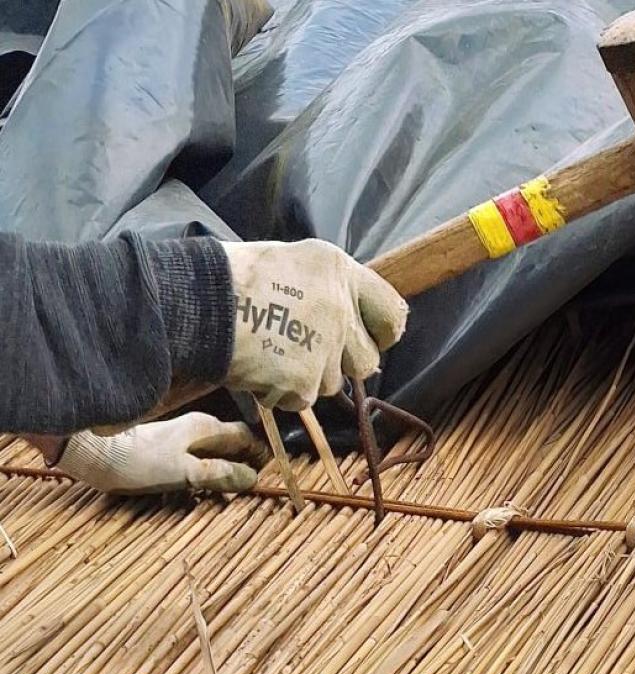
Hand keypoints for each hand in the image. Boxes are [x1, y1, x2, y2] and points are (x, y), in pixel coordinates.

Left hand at [56, 413, 268, 494]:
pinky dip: (206, 471)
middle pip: (233, 444)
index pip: (248, 438)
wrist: (92, 454)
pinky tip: (200, 487)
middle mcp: (198, 427)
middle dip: (245, 464)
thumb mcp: (184, 472)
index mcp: (208, 428)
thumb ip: (220, 474)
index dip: (261, 456)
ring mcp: (182, 435)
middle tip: (251, 488)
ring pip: (216, 452)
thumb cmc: (139, 462)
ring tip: (229, 492)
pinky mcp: (167, 446)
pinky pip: (198, 458)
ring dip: (225, 469)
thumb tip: (253, 478)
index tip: (268, 476)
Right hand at [221, 239, 407, 410]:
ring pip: (332, 384)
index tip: (371, 339)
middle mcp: (339, 307)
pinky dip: (278, 392)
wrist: (190, 303)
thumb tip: (350, 316)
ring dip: (305, 378)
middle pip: (368, 361)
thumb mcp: (291, 263)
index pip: (393, 314)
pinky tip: (255, 367)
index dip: (383, 333)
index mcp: (338, 270)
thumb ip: (327, 289)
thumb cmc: (230, 280)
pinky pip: (300, 398)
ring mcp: (323, 346)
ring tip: (268, 352)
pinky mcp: (302, 379)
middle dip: (342, 364)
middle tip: (308, 354)